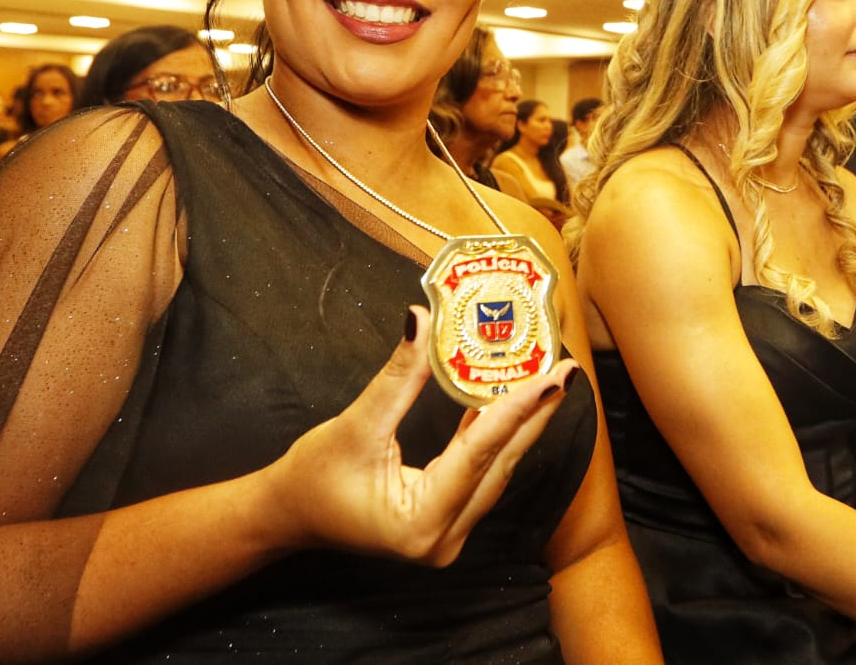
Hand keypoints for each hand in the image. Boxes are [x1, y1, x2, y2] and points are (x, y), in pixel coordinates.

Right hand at [262, 304, 576, 565]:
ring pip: (498, 468)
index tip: (554, 376)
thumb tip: (421, 320)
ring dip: (523, 422)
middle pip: (502, 462)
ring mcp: (449, 531)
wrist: (288, 516)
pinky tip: (517, 401)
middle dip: (536, 412)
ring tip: (549, 378)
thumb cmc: (312, 479)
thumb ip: (398, 377)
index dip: (518, 409)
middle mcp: (444, 536)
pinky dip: (499, 435)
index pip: (480, 454)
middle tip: (566, 369)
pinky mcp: (448, 517)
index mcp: (421, 522)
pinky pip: (484, 471)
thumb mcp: (355, 425)